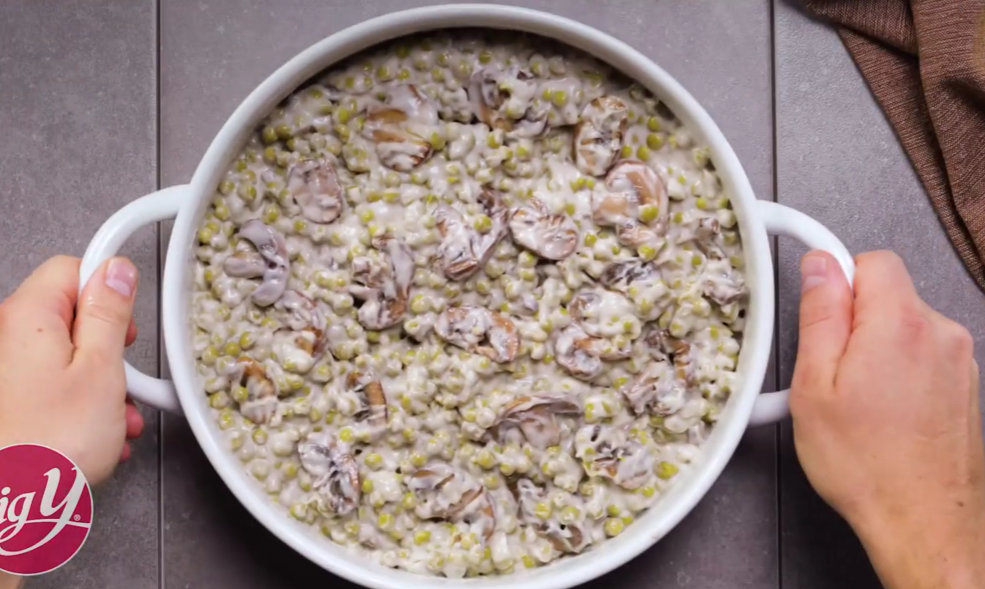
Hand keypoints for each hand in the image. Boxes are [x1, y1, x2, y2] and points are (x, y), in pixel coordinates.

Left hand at [0, 256, 144, 486]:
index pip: (72, 268)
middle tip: (124, 373)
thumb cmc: (49, 445)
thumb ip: (110, 314)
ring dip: (102, 383)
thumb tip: (116, 273)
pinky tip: (99, 433)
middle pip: (73, 317)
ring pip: (69, 358)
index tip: (130, 313)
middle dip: (111, 347)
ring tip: (117, 416)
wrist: (13, 506)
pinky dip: (82, 405)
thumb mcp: (102, 369)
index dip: (108, 289)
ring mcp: (9, 374)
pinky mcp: (14, 404)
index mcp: (29, 317)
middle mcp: (8, 338)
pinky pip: (55, 387)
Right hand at [791, 250, 984, 588]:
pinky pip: (920, 355)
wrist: (924, 522)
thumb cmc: (868, 466)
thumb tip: (819, 268)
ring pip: (903, 325)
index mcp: (900, 325)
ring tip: (851, 396)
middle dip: (852, 317)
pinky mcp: (963, 386)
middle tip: (827, 365)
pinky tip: (877, 410)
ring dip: (875, 346)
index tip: (815, 287)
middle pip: (888, 292)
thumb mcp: (816, 386)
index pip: (870, 259)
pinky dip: (896, 370)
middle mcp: (940, 334)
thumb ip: (820, 315)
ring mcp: (958, 361)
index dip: (836, 274)